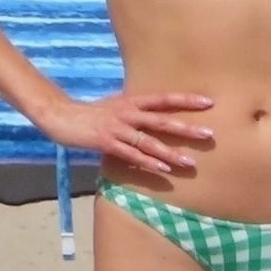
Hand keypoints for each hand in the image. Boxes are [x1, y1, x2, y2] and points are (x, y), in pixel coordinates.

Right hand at [40, 90, 213, 176]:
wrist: (62, 116)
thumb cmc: (91, 113)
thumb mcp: (116, 105)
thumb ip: (135, 110)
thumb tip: (154, 115)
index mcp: (131, 101)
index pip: (164, 99)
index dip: (186, 100)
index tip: (208, 102)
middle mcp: (127, 112)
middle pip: (162, 120)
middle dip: (186, 128)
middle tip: (209, 135)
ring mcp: (117, 128)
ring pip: (149, 142)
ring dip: (170, 153)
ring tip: (190, 163)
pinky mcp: (106, 142)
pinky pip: (131, 155)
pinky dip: (148, 163)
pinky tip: (163, 171)